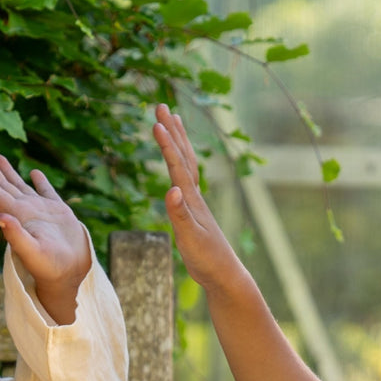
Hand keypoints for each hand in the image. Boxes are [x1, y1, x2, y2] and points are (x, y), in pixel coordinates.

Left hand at [0, 150, 91, 324]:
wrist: (70, 274)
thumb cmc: (49, 267)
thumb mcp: (32, 252)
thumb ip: (15, 235)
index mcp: (16, 218)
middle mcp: (24, 212)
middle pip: (3, 186)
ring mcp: (41, 211)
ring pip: (20, 186)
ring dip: (8, 172)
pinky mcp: (58, 212)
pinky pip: (46, 192)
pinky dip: (40, 181)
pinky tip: (34, 173)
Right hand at [152, 104, 240, 291]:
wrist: (224, 274)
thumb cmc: (207, 259)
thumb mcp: (190, 238)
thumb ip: (180, 214)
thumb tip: (171, 189)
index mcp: (191, 200)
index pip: (177, 166)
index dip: (166, 144)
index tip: (156, 121)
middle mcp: (194, 195)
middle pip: (183, 156)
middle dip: (172, 130)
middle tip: (161, 106)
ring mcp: (196, 201)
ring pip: (187, 163)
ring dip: (179, 141)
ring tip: (174, 120)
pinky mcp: (195, 210)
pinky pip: (187, 178)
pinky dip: (182, 163)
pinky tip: (178, 163)